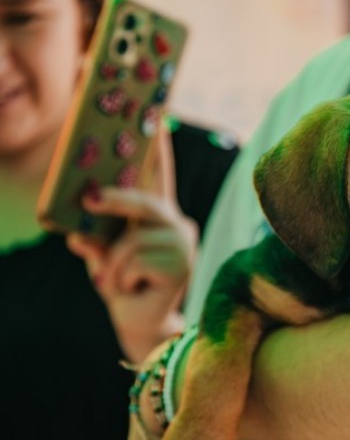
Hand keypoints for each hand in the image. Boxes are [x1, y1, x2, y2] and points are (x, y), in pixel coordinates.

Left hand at [67, 124, 195, 362]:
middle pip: (143, 202)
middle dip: (112, 201)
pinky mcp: (181, 263)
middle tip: (88, 200)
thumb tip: (76, 233)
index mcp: (159, 217)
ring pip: (129, 239)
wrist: (143, 327)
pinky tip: (134, 290)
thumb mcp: (103, 257)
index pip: (158, 174)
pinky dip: (119, 278)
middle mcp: (177, 224)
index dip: (158, 145)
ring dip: (111, 266)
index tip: (157, 112)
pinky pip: (132, 259)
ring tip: (119, 284)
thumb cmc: (123, 286)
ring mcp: (183, 242)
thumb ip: (94, 240)